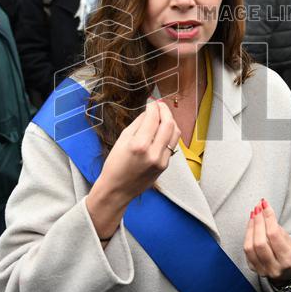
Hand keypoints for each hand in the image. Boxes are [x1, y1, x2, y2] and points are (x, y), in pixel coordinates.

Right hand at [87, 100, 180, 238]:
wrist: (117, 189)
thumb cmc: (115, 164)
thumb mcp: (122, 140)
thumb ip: (138, 124)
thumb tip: (149, 111)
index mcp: (139, 145)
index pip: (153, 118)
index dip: (153, 106)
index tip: (151, 102)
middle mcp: (153, 153)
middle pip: (169, 123)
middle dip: (165, 110)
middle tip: (159, 105)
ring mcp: (162, 160)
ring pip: (175, 133)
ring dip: (170, 121)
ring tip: (163, 116)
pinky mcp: (165, 166)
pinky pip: (172, 145)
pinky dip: (168, 134)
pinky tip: (162, 131)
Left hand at [244, 198, 290, 282]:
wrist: (288, 274)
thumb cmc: (290, 254)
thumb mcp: (290, 241)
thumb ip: (276, 228)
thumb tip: (263, 210)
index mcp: (287, 259)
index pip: (274, 235)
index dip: (268, 218)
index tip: (265, 205)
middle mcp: (274, 267)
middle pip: (260, 242)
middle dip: (258, 221)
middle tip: (258, 207)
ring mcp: (262, 270)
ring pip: (250, 247)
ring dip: (251, 227)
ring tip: (254, 213)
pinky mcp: (253, 269)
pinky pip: (246, 250)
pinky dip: (247, 235)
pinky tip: (251, 224)